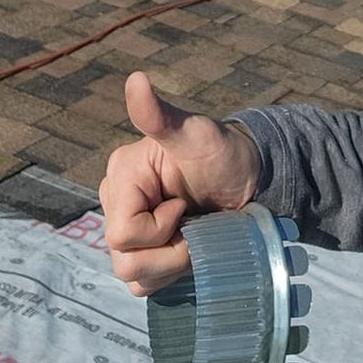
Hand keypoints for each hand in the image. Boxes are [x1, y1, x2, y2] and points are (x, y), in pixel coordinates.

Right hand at [100, 71, 261, 295]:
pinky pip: (141, 283)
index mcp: (122, 177)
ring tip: (192, 238)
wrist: (245, 178)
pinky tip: (187, 250)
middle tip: (194, 225)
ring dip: (169, 266)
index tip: (185, 205)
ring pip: (131, 276)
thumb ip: (161, 115)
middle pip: (125, 259)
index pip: (123, 233)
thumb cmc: (222, 152)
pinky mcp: (143, 251)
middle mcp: (117, 203)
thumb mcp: (196, 134)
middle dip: (168, 252)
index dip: (160, 230)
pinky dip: (167, 275)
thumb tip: (136, 79)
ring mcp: (128, 230)